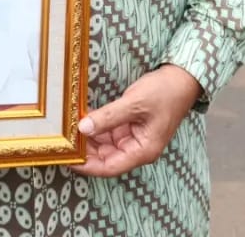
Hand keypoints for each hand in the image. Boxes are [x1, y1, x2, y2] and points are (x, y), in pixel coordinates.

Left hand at [74, 64, 201, 177]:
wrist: (182, 78)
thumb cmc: (165, 92)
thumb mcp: (134, 104)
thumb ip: (108, 117)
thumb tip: (83, 128)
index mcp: (143, 151)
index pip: (110, 167)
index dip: (87, 166)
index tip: (67, 158)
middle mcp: (137, 148)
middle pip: (105, 158)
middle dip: (85, 150)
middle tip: (62, 141)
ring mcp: (134, 137)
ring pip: (105, 144)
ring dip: (88, 137)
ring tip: (68, 130)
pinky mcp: (130, 126)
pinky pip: (108, 132)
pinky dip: (95, 126)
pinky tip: (81, 119)